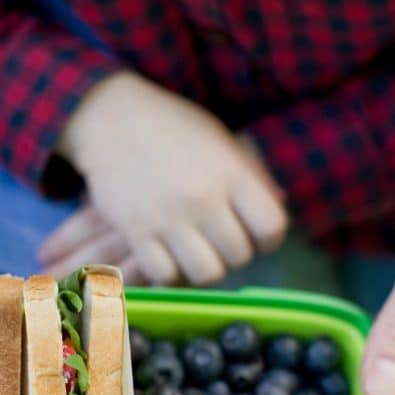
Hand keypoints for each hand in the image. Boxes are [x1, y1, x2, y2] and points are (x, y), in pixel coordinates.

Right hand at [39, 72, 287, 284]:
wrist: (113, 118)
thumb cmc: (175, 128)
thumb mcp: (222, 141)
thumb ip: (253, 175)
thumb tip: (281, 204)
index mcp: (231, 173)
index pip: (272, 228)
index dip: (268, 238)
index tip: (254, 233)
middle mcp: (203, 198)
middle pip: (239, 256)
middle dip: (234, 254)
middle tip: (219, 241)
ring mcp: (168, 217)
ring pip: (205, 274)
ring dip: (204, 269)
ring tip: (195, 253)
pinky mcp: (136, 231)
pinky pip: (164, 276)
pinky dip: (169, 273)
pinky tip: (167, 256)